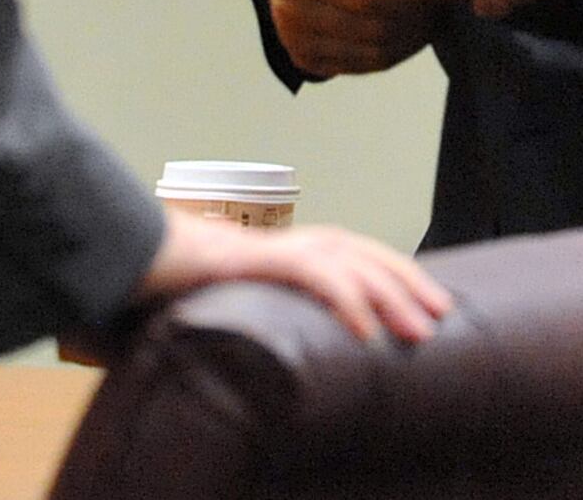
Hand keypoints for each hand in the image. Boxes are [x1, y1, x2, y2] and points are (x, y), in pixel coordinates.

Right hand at [127, 212, 449, 345]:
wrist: (143, 258)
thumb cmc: (197, 282)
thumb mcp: (257, 297)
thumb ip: (287, 309)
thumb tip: (314, 340)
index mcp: (303, 249)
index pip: (366, 257)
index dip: (402, 277)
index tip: (433, 306)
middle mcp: (299, 242)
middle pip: (370, 256)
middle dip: (410, 285)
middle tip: (440, 317)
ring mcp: (281, 248)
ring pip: (352, 266)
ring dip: (390, 297)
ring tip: (416, 330)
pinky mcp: (259, 261)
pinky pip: (313, 278)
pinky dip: (344, 300)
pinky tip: (364, 329)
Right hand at [258, 0, 443, 76]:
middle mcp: (291, 10)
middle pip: (375, 27)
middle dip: (420, 13)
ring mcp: (296, 41)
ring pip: (376, 53)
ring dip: (415, 34)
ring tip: (432, 6)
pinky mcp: (308, 60)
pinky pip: (368, 65)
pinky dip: (398, 48)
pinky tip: (410, 22)